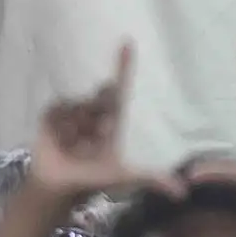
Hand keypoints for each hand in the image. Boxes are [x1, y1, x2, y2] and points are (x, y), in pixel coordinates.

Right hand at [30, 43, 184, 199]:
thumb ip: (150, 179)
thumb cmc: (92, 178)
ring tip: (75, 145)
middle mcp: (94, 111)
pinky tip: (60, 139)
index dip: (124, 67)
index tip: (128, 44)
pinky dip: (62, 126)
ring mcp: (73, 109)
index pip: (120, 90)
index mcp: (113, 121)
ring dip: (79, 128)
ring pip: (80, 105)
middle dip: (99, 114)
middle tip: (94, 136)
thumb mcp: (123, 176)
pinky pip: (60, 109)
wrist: (57, 183)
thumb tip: (183, 192)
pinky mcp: (52, 111)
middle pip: (100, 97)